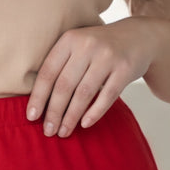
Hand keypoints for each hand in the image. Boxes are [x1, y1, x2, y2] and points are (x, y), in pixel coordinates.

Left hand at [25, 18, 159, 136]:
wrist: (138, 36)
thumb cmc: (99, 48)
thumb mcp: (78, 46)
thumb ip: (60, 66)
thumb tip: (38, 104)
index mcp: (69, 40)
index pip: (48, 72)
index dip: (38, 97)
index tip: (31, 117)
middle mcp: (87, 45)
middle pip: (64, 85)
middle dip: (54, 112)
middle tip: (48, 131)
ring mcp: (108, 56)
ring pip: (84, 93)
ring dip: (71, 117)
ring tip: (64, 132)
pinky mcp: (125, 69)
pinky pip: (107, 96)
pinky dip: (94, 112)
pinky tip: (85, 124)